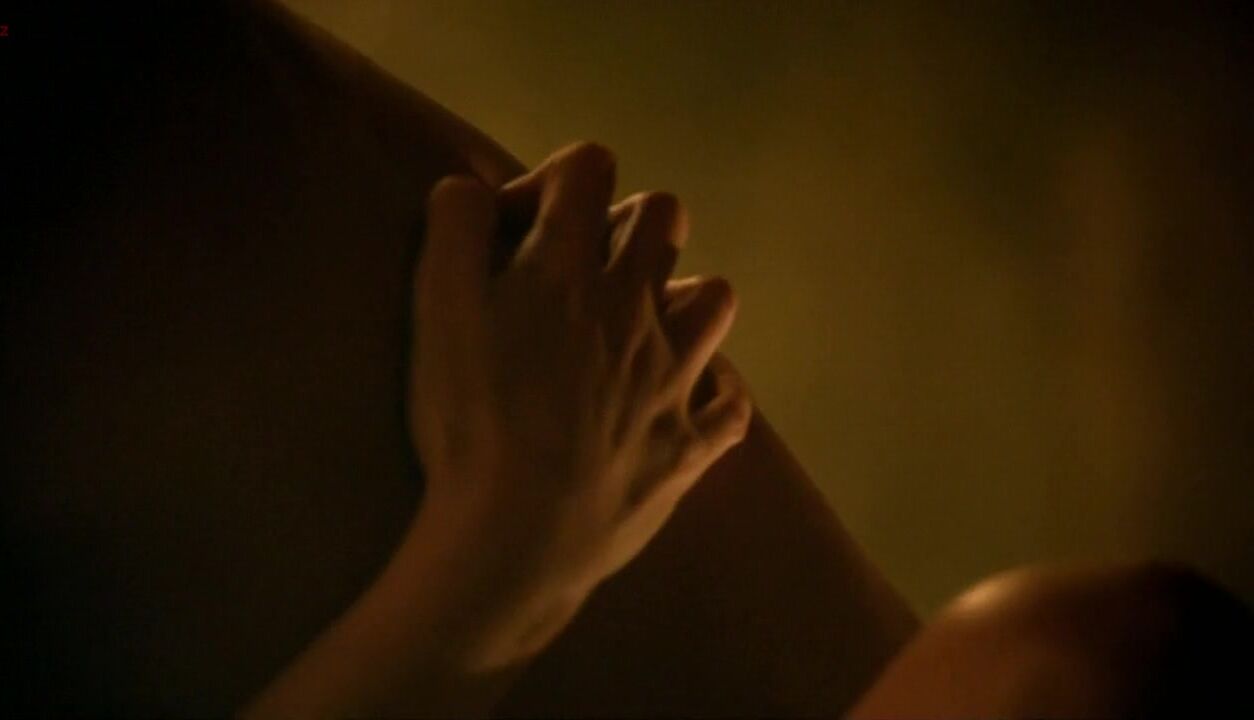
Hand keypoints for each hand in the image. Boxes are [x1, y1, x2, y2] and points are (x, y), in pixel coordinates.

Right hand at [407, 142, 751, 667]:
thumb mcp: (437, 308)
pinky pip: (732, 406)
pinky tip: (691, 398)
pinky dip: (717, 394)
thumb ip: (454, 229)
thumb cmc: (471, 419)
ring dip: (681, 296)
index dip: (551, 180)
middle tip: (582, 267)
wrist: (518, 536)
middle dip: (627, 221)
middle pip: (665, 215)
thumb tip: (471, 185)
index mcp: (571, 269)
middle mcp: (638, 308)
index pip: (588, 168)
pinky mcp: (690, 443)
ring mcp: (675, 376)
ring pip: (715, 297)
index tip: (516, 229)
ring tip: (640, 325)